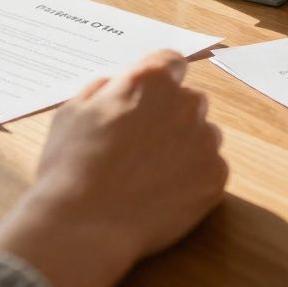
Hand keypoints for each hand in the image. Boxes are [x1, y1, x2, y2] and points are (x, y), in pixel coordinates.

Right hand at [0, 50, 227, 286]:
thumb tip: (117, 87)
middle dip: (172, 114)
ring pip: (204, 134)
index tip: (153, 94)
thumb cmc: (72, 166)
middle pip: (190, 99)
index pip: (171, 62)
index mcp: (149, 81)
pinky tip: (164, 193)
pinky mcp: (215, 176)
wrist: (85, 225)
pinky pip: (211, 168)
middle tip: (144, 143)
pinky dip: (194, 177)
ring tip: (152, 173)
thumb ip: (103, 90)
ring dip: (186, 145)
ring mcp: (204, 141)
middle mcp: (184, 104)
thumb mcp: (73, 112)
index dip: (160, 78)